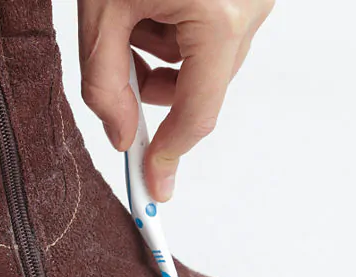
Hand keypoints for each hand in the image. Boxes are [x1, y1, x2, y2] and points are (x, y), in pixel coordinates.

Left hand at [77, 0, 273, 200]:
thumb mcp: (102, 13)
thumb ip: (105, 84)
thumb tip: (122, 135)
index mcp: (219, 19)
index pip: (196, 112)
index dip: (169, 151)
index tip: (154, 179)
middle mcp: (249, 10)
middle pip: (199, 90)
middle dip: (152, 89)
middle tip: (119, 66)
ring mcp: (253, 0)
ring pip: (202, 65)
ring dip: (160, 57)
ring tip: (134, 17)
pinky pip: (211, 38)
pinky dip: (176, 34)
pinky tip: (153, 6)